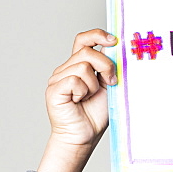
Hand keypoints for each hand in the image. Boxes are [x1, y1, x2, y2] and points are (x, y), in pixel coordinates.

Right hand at [38, 29, 117, 171]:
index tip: (113, 40)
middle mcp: (66, 69)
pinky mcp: (54, 89)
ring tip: (89, 97)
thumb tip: (118, 50)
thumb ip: (110, 69)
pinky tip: (78, 102)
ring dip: (93, 85)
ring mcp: (58, 78)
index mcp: (79, 65)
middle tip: (111, 82)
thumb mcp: (108, 86)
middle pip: (87, 52)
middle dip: (106, 66)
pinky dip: (82, 92)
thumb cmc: (96, 114)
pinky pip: (74, 80)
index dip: (97, 35)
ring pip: (82, 66)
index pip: (83, 40)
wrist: (84, 136)